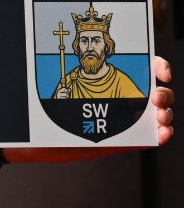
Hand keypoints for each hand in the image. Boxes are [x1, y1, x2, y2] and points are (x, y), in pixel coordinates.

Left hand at [5, 55, 172, 162]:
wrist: (40, 141)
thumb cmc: (48, 112)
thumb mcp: (57, 92)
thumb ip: (66, 83)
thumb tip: (66, 72)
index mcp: (109, 82)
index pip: (142, 68)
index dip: (158, 66)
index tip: (161, 71)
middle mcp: (121, 100)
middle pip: (156, 92)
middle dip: (165, 94)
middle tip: (156, 98)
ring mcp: (125, 120)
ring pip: (157, 114)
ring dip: (166, 114)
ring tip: (160, 117)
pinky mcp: (126, 141)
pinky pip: (151, 137)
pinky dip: (163, 135)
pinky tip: (162, 134)